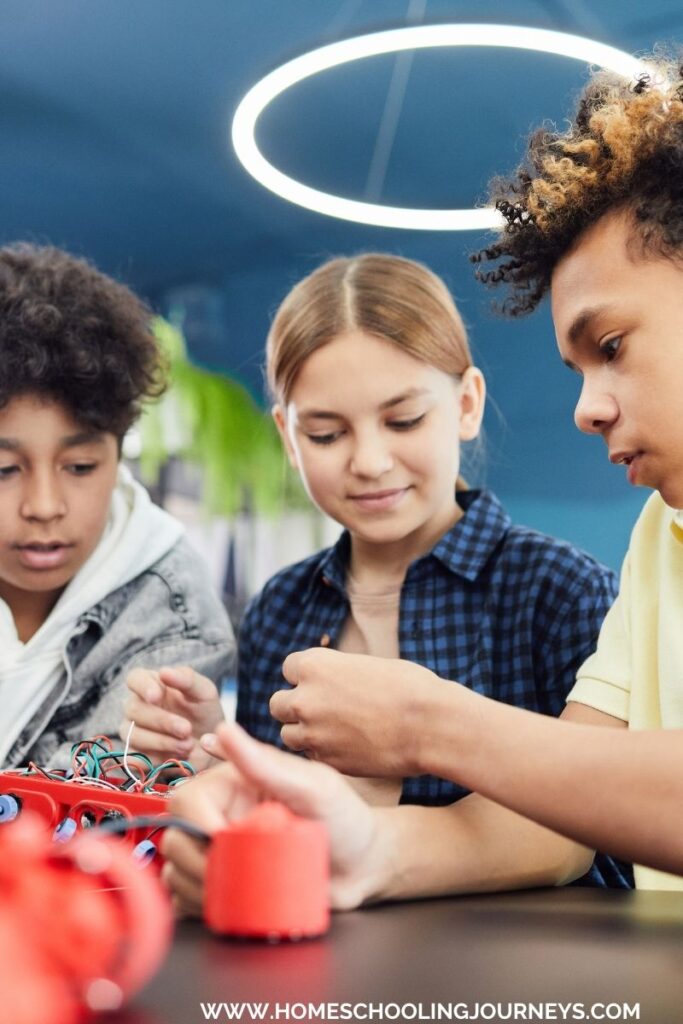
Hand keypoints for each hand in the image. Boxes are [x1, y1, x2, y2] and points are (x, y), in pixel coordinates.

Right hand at [120, 665, 224, 768]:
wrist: (210, 747)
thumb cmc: (204, 712)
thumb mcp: (204, 692)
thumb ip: (187, 679)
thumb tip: (164, 672)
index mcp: (151, 684)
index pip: (134, 679)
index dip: (142, 686)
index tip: (156, 696)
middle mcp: (137, 706)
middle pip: (133, 709)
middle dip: (161, 720)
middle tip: (186, 729)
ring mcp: (132, 732)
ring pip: (133, 735)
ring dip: (161, 741)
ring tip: (187, 745)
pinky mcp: (135, 756)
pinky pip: (136, 758)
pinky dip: (157, 759)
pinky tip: (176, 757)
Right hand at [161, 722, 381, 915]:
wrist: (365, 866)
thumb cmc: (345, 817)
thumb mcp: (313, 786)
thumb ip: (266, 763)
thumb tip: (225, 728)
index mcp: (233, 785)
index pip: (187, 799)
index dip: (197, 824)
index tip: (223, 842)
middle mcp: (220, 816)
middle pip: (176, 838)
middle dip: (196, 863)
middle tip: (235, 876)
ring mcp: (222, 853)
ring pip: (177, 871)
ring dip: (198, 889)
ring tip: (239, 893)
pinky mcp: (226, 885)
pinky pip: (189, 900)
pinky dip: (197, 907)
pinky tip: (226, 906)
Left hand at [270, 648, 439, 775]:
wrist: (429, 724)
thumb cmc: (408, 687)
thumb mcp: (364, 666)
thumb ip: (335, 674)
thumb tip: (325, 683)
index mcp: (315, 665)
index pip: (288, 668)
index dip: (306, 676)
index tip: (322, 683)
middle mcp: (305, 698)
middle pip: (278, 704)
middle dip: (296, 707)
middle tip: (322, 710)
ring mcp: (313, 734)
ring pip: (288, 735)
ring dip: (305, 733)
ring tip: (334, 731)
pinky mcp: (326, 761)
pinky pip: (311, 757)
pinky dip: (323, 753)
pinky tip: (348, 748)